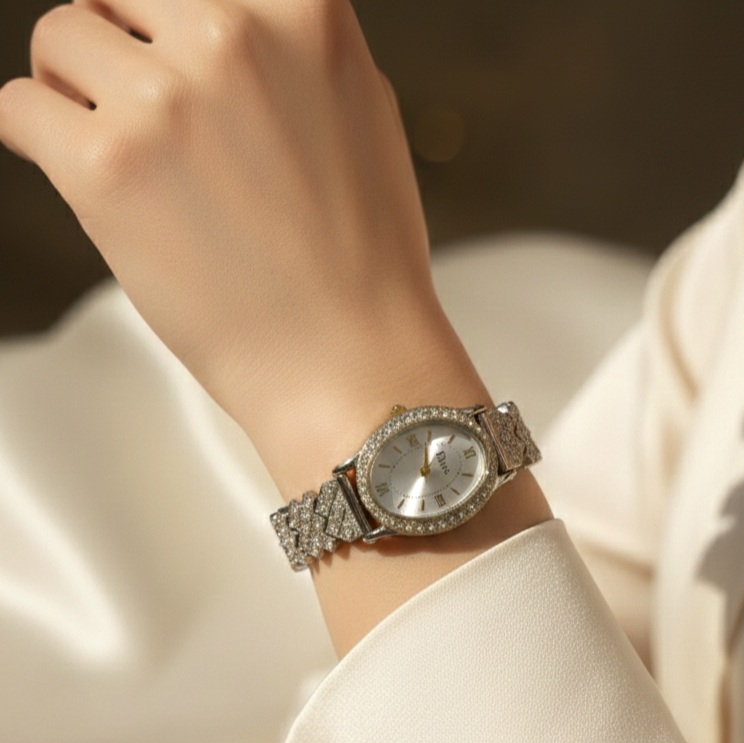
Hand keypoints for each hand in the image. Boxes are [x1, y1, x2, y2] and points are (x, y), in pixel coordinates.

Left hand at [0, 0, 473, 492]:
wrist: (348, 359)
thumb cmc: (363, 257)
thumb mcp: (360, 113)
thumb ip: (290, 50)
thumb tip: (225, 25)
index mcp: (303, 10)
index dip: (169, 21)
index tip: (158, 49)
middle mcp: (230, 33)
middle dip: (117, 45)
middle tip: (132, 108)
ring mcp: (164, 99)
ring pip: (58, 37)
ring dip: (72, 88)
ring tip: (111, 149)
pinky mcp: (106, 168)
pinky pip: (19, 108)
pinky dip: (37, 139)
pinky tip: (80, 177)